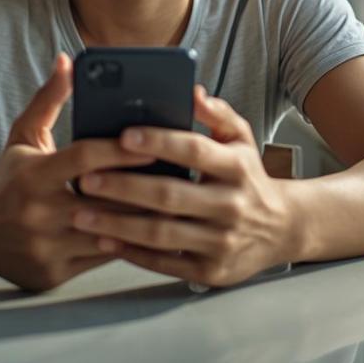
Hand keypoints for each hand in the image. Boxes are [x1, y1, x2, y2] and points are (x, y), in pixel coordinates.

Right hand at [0, 53, 154, 290]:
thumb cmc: (8, 178)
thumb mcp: (23, 135)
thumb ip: (49, 100)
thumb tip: (68, 61)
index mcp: (34, 175)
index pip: (86, 157)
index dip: (122, 149)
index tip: (157, 141)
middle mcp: (38, 213)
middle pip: (105, 200)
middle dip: (143, 190)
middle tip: (180, 179)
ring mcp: (45, 247)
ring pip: (108, 235)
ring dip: (141, 222)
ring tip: (173, 208)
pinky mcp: (52, 274)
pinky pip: (100, 261)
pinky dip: (124, 246)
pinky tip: (149, 235)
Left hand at [71, 86, 297, 287]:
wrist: (282, 228)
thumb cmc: (248, 176)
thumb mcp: (241, 139)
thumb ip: (217, 113)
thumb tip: (192, 91)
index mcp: (237, 167)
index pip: (194, 151)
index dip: (159, 142)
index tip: (122, 135)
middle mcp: (231, 205)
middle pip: (170, 196)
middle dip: (124, 187)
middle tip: (85, 179)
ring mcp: (221, 242)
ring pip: (162, 234)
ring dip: (118, 224)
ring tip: (81, 214)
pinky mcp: (211, 271)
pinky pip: (165, 263)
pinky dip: (132, 253)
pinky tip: (103, 240)